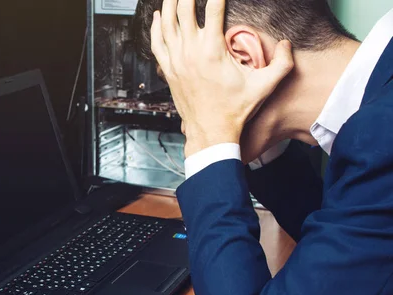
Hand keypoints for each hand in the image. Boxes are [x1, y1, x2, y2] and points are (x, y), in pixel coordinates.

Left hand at [150, 0, 293, 156]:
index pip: (213, 8)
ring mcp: (176, 61)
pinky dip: (156, 26)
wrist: (211, 132)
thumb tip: (287, 44)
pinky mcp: (169, 70)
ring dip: (171, 3)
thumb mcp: (264, 87)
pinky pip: (157, 42)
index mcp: (213, 51)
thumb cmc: (235, 110)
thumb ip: (282, 64)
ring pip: (168, 23)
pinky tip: (160, 15)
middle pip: (185, 9)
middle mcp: (191, 52)